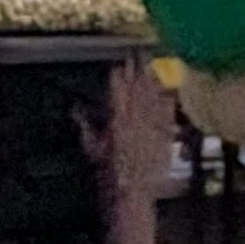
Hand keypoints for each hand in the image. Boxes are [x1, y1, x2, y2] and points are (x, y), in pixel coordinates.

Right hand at [79, 58, 177, 206]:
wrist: (132, 192)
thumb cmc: (111, 173)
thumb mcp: (92, 148)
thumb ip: (84, 126)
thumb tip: (75, 111)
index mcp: (116, 120)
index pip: (117, 91)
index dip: (118, 75)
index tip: (119, 63)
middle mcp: (136, 120)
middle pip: (137, 87)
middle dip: (137, 68)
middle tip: (138, 51)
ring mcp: (153, 126)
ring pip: (154, 96)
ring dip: (154, 78)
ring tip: (153, 63)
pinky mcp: (165, 134)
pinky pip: (168, 112)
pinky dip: (169, 99)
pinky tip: (170, 89)